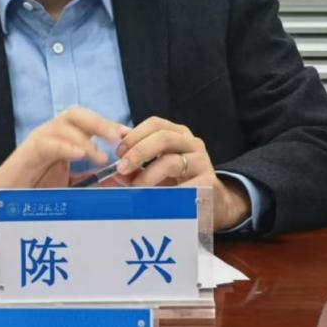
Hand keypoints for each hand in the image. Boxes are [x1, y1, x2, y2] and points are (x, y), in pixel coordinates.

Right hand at [0, 106, 123, 223]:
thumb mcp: (69, 185)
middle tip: (119, 137)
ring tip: (101, 156)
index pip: (87, 122)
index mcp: (63, 138)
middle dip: (100, 122)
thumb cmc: (34, 192)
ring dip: (86, 136)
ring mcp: (39, 139)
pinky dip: (66, 147)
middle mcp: (51, 133)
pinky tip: (79, 155)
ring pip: (65, 123)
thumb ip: (91, 181)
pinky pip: (48, 143)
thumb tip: (120, 181)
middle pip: (77, 114)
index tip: (130, 136)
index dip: (109, 125)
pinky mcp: (28, 152)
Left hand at [114, 116, 250, 230]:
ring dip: (148, 174)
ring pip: (171, 161)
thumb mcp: (157, 169)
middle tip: (122, 168)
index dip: (134, 135)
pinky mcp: (209, 183)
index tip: (118, 152)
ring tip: (136, 187)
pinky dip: (164, 194)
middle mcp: (192, 143)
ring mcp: (202, 162)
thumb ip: (136, 166)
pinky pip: (182, 187)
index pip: (155, 123)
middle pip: (163, 137)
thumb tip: (113, 172)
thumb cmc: (179, 182)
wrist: (213, 202)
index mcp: (178, 134)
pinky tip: (155, 201)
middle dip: (138, 152)